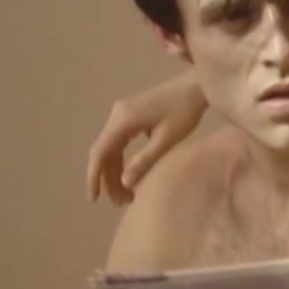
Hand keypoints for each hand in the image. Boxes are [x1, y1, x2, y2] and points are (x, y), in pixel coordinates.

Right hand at [86, 73, 204, 204]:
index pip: (100, 152)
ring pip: (111, 148)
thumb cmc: (186, 111)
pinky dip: (123, 160)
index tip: (93, 199)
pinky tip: (131, 176)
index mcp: (123, 119)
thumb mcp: (168, 139)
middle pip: (104, 152)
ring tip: (128, 196)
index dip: (94, 176)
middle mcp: (117, 115)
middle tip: (122, 203)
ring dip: (116, 172)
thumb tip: (125, 182)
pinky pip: (119, 141)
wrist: (196, 85)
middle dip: (109, 180)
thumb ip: (145, 160)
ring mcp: (122, 114)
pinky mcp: (130, 115)